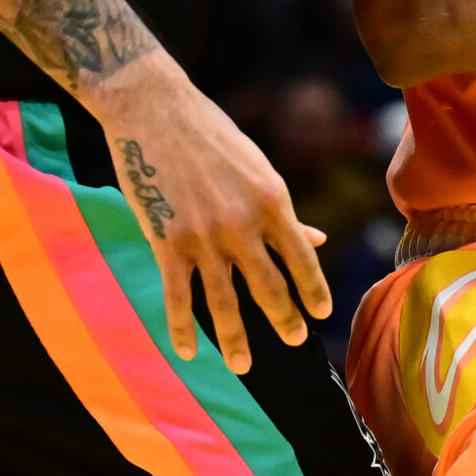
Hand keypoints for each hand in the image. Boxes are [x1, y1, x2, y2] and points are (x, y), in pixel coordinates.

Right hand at [84, 58, 330, 372]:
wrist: (155, 110)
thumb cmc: (212, 137)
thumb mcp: (258, 170)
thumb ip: (284, 212)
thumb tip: (316, 239)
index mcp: (272, 201)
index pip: (301, 258)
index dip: (312, 290)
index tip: (320, 313)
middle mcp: (243, 224)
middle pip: (269, 287)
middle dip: (284, 319)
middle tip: (295, 340)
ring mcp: (204, 237)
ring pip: (225, 303)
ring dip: (237, 340)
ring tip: (244, 365)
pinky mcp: (166, 242)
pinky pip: (178, 298)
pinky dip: (183, 329)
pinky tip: (189, 352)